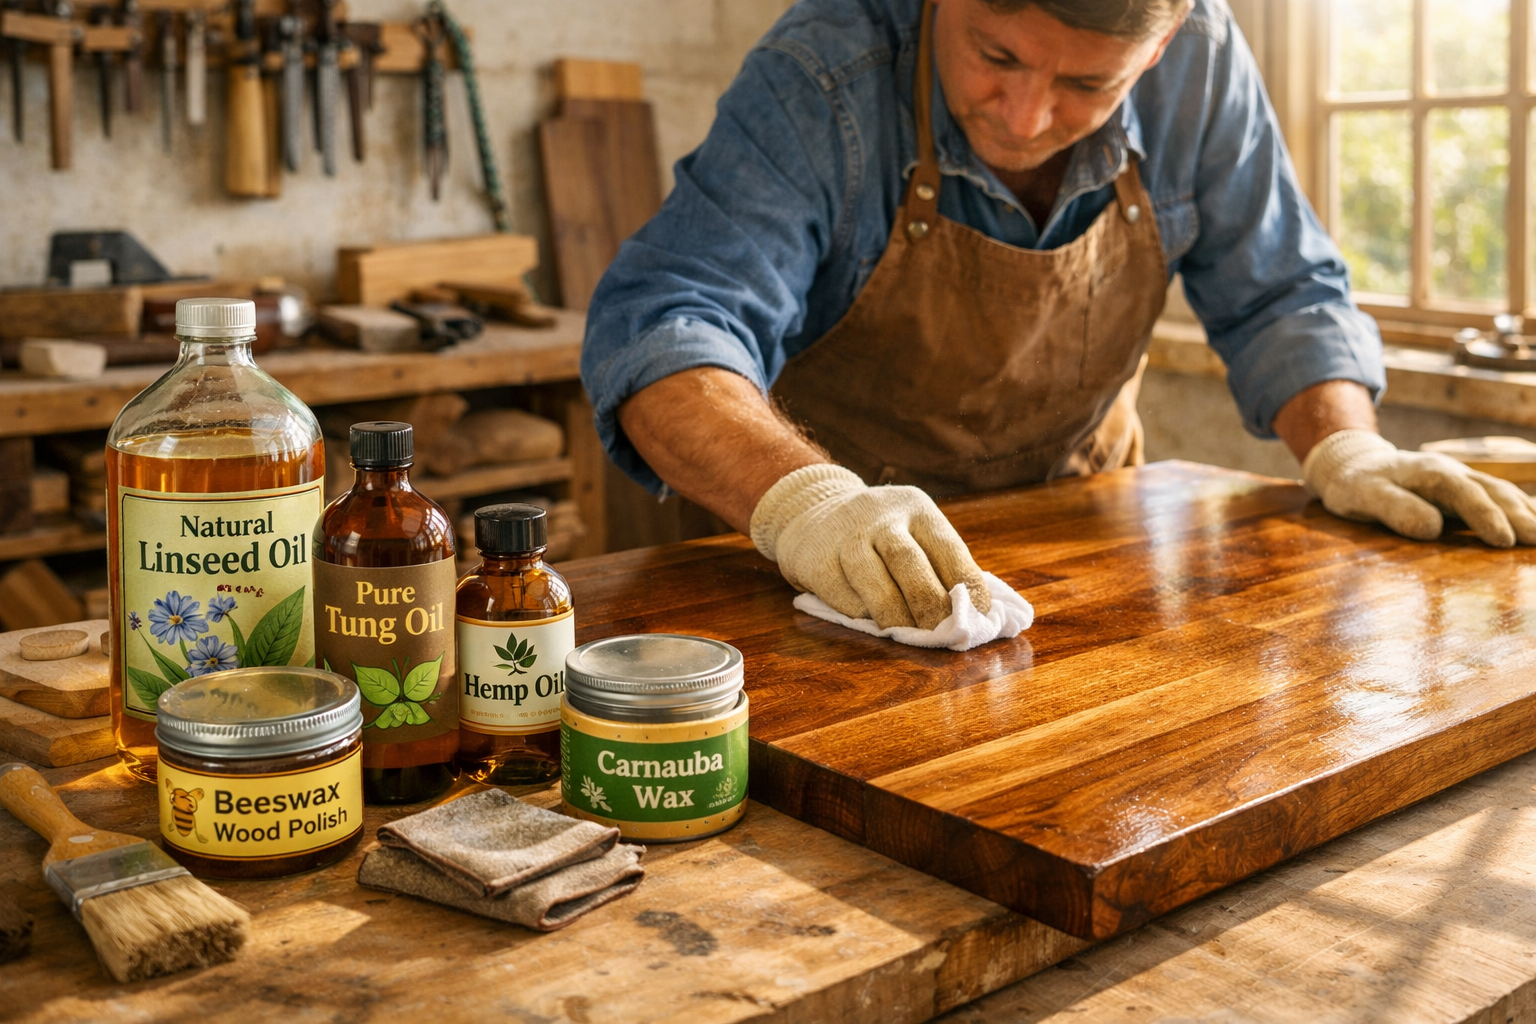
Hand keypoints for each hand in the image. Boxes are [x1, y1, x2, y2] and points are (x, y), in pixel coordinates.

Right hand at [750, 465, 989, 628]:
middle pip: (911, 564)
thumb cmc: (879, 535)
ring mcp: (846, 536)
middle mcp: (881, 516)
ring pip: (875, 582)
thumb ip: (936, 565)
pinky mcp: (816, 560)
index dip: (967, 585)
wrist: (812, 511)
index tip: (979, 615)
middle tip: (944, 634)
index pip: (948, 548)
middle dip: (931, 606)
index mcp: (916, 508)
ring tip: (910, 636)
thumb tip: (969, 615)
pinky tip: (873, 622)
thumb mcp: (911, 530)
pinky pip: (845, 597)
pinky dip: (864, 615)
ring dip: (897, 616)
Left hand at [1302, 429, 1535, 546]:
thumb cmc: (1355, 484)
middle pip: (1494, 493)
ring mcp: (1461, 478)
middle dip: (1520, 517)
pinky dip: (1520, 508)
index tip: (1505, 541)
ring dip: (1526, 513)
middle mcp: (1453, 472)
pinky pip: (1497, 496)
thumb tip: (1431, 529)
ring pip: (1501, 493)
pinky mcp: (1463, 488)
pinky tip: (1534, 522)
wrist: (1351, 464)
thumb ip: (1395, 508)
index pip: (1466, 495)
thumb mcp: (1364, 495)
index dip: (1487, 517)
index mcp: (1431, 473)